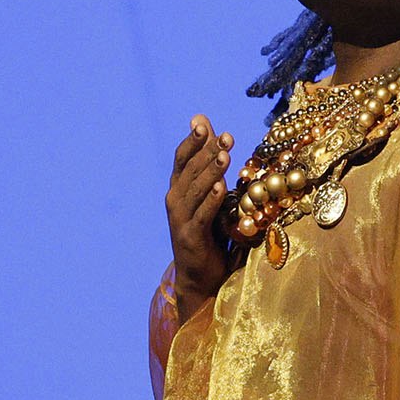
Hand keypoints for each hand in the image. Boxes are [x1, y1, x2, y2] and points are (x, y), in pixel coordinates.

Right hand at [165, 114, 237, 304]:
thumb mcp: (210, 197)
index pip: (182, 158)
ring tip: (225, 155)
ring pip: (196, 189)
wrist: (199, 275)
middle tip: (225, 136)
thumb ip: (210, 167)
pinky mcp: (190, 236)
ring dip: (211, 171)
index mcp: (178, 188)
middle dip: (207, 151)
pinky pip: (202, 215)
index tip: (204, 123)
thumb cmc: (209, 232)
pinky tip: (222, 187)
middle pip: (189, 169)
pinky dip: (211, 200)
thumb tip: (216, 135)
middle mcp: (174, 200)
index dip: (193, 141)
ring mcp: (180, 219)